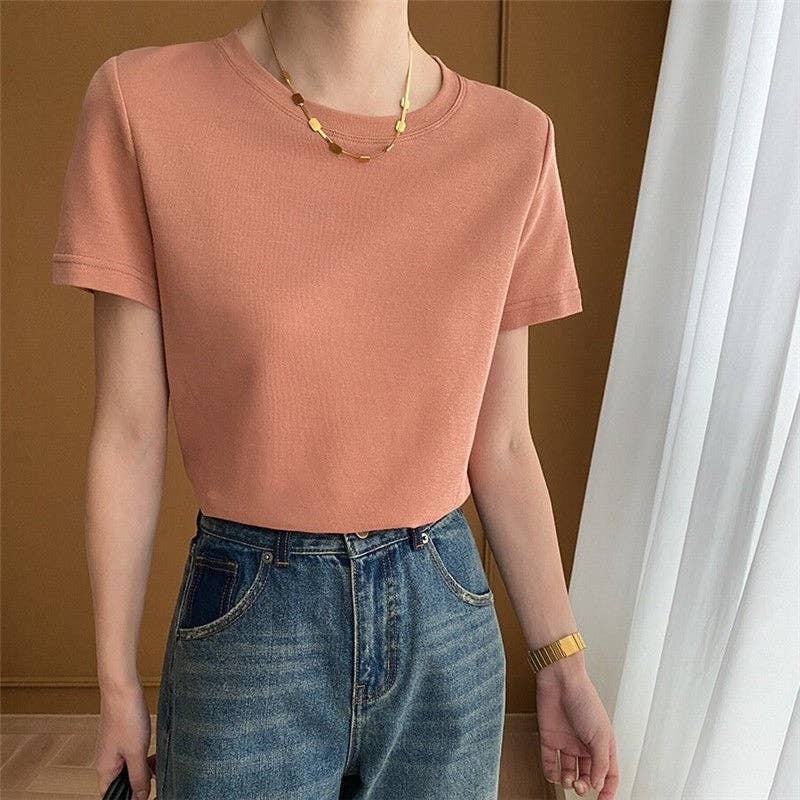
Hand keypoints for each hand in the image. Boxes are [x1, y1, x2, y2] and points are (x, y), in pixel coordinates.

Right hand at [95, 682, 153, 798]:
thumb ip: (138, 777)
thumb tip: (140, 798)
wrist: (122, 689)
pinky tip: (152, 752)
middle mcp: (106, 761)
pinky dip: (142, 757)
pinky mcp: (121, 738)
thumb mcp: (136, 752)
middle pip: (121, 783)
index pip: (112, 796)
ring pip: (128, 769)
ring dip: (143, 770)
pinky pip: (131, 756)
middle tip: (155, 777)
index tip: (145, 794)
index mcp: (105, 769)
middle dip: (139, 783)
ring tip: (157, 764)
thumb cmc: (126, 717)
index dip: (128, 798)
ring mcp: (113, 749)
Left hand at [534, 655, 617, 797]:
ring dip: (569, 781)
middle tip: (581, 787)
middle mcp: (585, 745)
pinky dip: (551, 773)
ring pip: (569, 772)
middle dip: (586, 786)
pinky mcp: (550, 738)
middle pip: (588, 775)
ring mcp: (567, 742)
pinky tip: (554, 774)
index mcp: (602, 744)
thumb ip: (600, 763)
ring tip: (569, 779)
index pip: (608, 773)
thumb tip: (598, 785)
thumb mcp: (600, 735)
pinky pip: (550, 762)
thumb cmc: (584, 700)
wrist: (561, 681)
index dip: (607, 789)